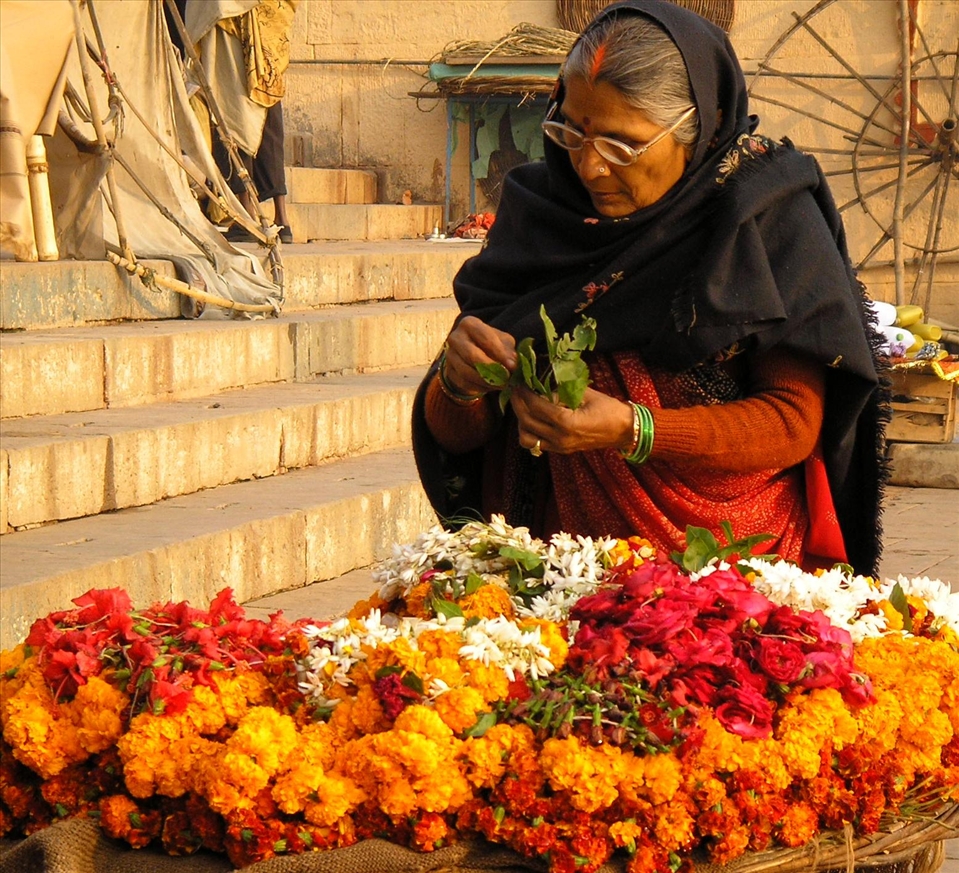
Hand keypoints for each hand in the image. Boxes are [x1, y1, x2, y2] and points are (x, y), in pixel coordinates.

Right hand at [442, 316, 517, 396]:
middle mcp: (455, 337)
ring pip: (466, 372)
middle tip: (507, 378)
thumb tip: (514, 364)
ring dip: (486, 381)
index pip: (485, 338)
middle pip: (472, 355)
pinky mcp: (449, 372)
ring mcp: (450, 355)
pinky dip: (480, 387)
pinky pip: (464, 383)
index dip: (500, 353)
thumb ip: (508, 351)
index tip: (512, 366)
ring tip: (502, 385)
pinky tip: (491, 387)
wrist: (471, 356)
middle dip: (491, 368)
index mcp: (469, 324)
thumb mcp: (502, 342)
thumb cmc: (490, 345)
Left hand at [510, 386, 634, 454]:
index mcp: (567, 422)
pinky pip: (536, 444)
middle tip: (515, 391)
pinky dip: (529, 432)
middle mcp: (560, 437)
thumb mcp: (586, 393)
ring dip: (520, 421)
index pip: (535, 406)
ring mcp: (560, 447)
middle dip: (517, 404)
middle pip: (526, 421)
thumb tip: (541, 380)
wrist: (624, 430)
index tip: (519, 383)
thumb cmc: (609, 409)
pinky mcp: (560, 450)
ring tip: (523, 406)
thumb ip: (562, 389)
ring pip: (526, 438)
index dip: (524, 393)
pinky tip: (533, 419)